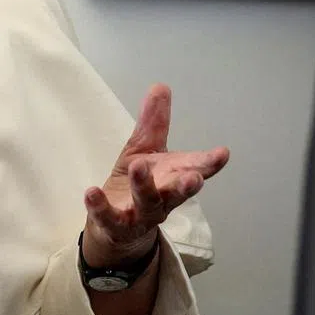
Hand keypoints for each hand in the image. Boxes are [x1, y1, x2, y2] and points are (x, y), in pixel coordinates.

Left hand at [81, 84, 229, 266]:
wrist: (115, 228)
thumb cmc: (137, 185)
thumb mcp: (143, 150)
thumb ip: (153, 123)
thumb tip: (160, 87)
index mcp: (172, 178)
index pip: (195, 169)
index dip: (209, 163)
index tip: (223, 153)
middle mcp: (162, 198)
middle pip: (177, 193)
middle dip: (186, 185)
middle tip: (193, 177)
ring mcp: (140, 215)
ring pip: (147, 204)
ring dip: (144, 187)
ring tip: (138, 166)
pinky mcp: (115, 225)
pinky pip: (109, 218)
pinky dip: (100, 207)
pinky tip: (91, 193)